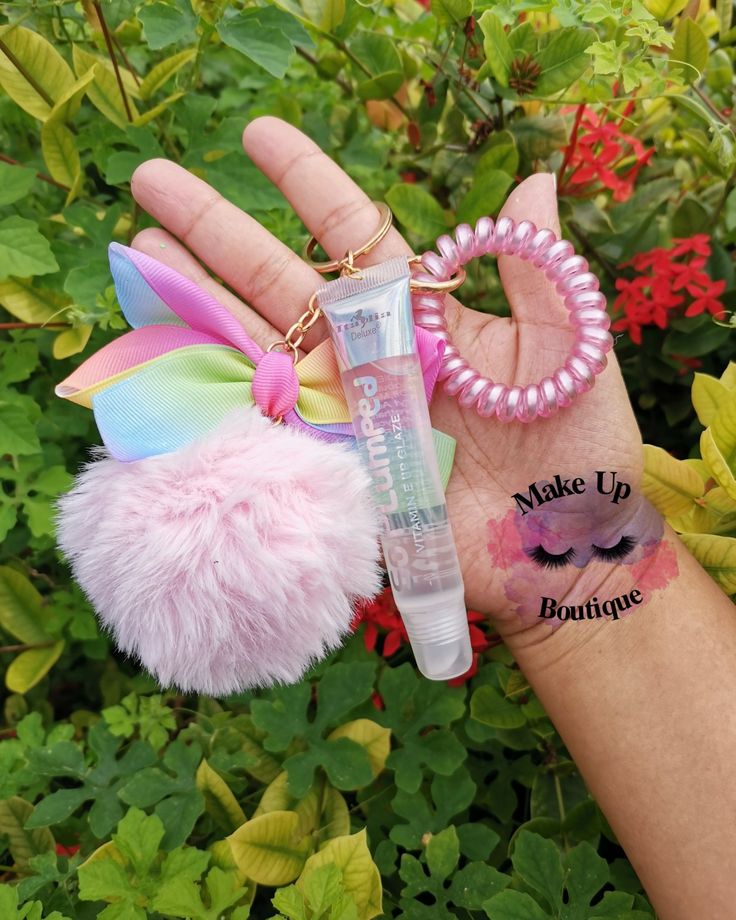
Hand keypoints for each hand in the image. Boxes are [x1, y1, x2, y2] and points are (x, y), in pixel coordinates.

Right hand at [130, 116, 642, 634]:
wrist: (563, 554)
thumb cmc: (579, 453)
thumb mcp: (570, 350)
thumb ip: (539, 270)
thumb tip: (533, 181)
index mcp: (426, 317)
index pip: (355, 236)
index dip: (305, 184)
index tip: (257, 137)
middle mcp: (372, 357)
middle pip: (281, 283)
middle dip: (217, 232)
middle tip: (153, 181)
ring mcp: (346, 414)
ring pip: (258, 346)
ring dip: (197, 299)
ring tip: (138, 250)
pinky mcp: (333, 468)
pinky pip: (265, 425)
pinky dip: (216, 393)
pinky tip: (163, 354)